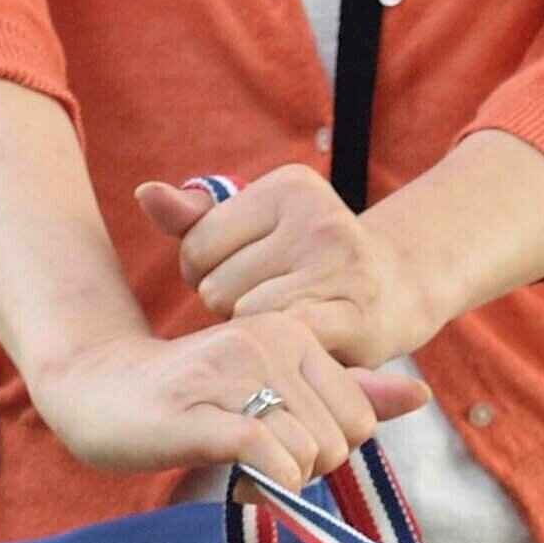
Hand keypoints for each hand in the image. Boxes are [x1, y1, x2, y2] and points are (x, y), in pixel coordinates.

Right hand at [31, 312, 426, 491]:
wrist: (100, 391)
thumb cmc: (194, 396)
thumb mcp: (278, 387)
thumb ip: (349, 390)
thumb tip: (419, 394)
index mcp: (293, 329)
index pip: (361, 417)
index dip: (330, 449)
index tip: (285, 445)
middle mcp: (270, 338)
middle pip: (341, 441)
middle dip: (308, 468)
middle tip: (261, 462)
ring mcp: (236, 371)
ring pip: (309, 454)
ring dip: (280, 482)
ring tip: (242, 468)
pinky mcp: (208, 411)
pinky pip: (273, 461)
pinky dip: (265, 485)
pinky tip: (238, 481)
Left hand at [141, 169, 434, 370]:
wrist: (399, 291)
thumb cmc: (309, 263)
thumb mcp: (257, 230)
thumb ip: (196, 219)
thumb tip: (144, 194)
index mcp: (288, 187)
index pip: (197, 244)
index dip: (206, 276)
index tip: (242, 281)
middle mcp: (317, 217)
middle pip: (216, 287)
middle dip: (230, 308)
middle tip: (268, 308)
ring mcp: (339, 266)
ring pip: (244, 319)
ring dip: (254, 337)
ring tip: (285, 327)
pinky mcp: (355, 316)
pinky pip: (283, 341)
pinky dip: (279, 355)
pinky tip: (292, 352)